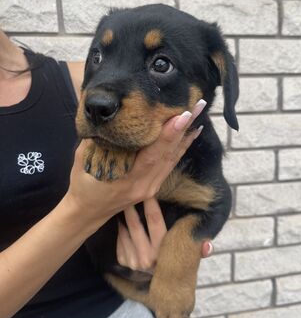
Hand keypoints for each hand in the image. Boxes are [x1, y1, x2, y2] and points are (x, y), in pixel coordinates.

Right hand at [64, 100, 206, 230]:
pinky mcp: (153, 186)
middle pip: (168, 154)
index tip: (182, 116)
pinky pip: (170, 164)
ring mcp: (151, 187)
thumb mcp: (85, 159)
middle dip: (185, 128)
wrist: (87, 212)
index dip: (168, 135)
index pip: (152, 154)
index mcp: (127, 179)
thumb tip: (110, 115)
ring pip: (173, 158)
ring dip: (187, 135)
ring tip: (199, 113)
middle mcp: (144, 185)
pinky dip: (181, 147)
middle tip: (199, 105)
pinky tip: (190, 133)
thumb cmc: (83, 184)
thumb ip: (99, 139)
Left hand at [117, 197, 213, 272]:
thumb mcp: (190, 257)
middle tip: (130, 193)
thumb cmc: (177, 262)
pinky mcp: (125, 263)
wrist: (163, 288)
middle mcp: (147, 259)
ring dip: (124, 217)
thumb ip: (200, 249)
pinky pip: (120, 242)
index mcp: (163, 252)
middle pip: (135, 225)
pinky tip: (123, 222)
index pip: (154, 221)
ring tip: (125, 204)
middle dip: (131, 207)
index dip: (150, 203)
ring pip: (125, 233)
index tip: (148, 191)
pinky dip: (121, 230)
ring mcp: (133, 262)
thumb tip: (208, 246)